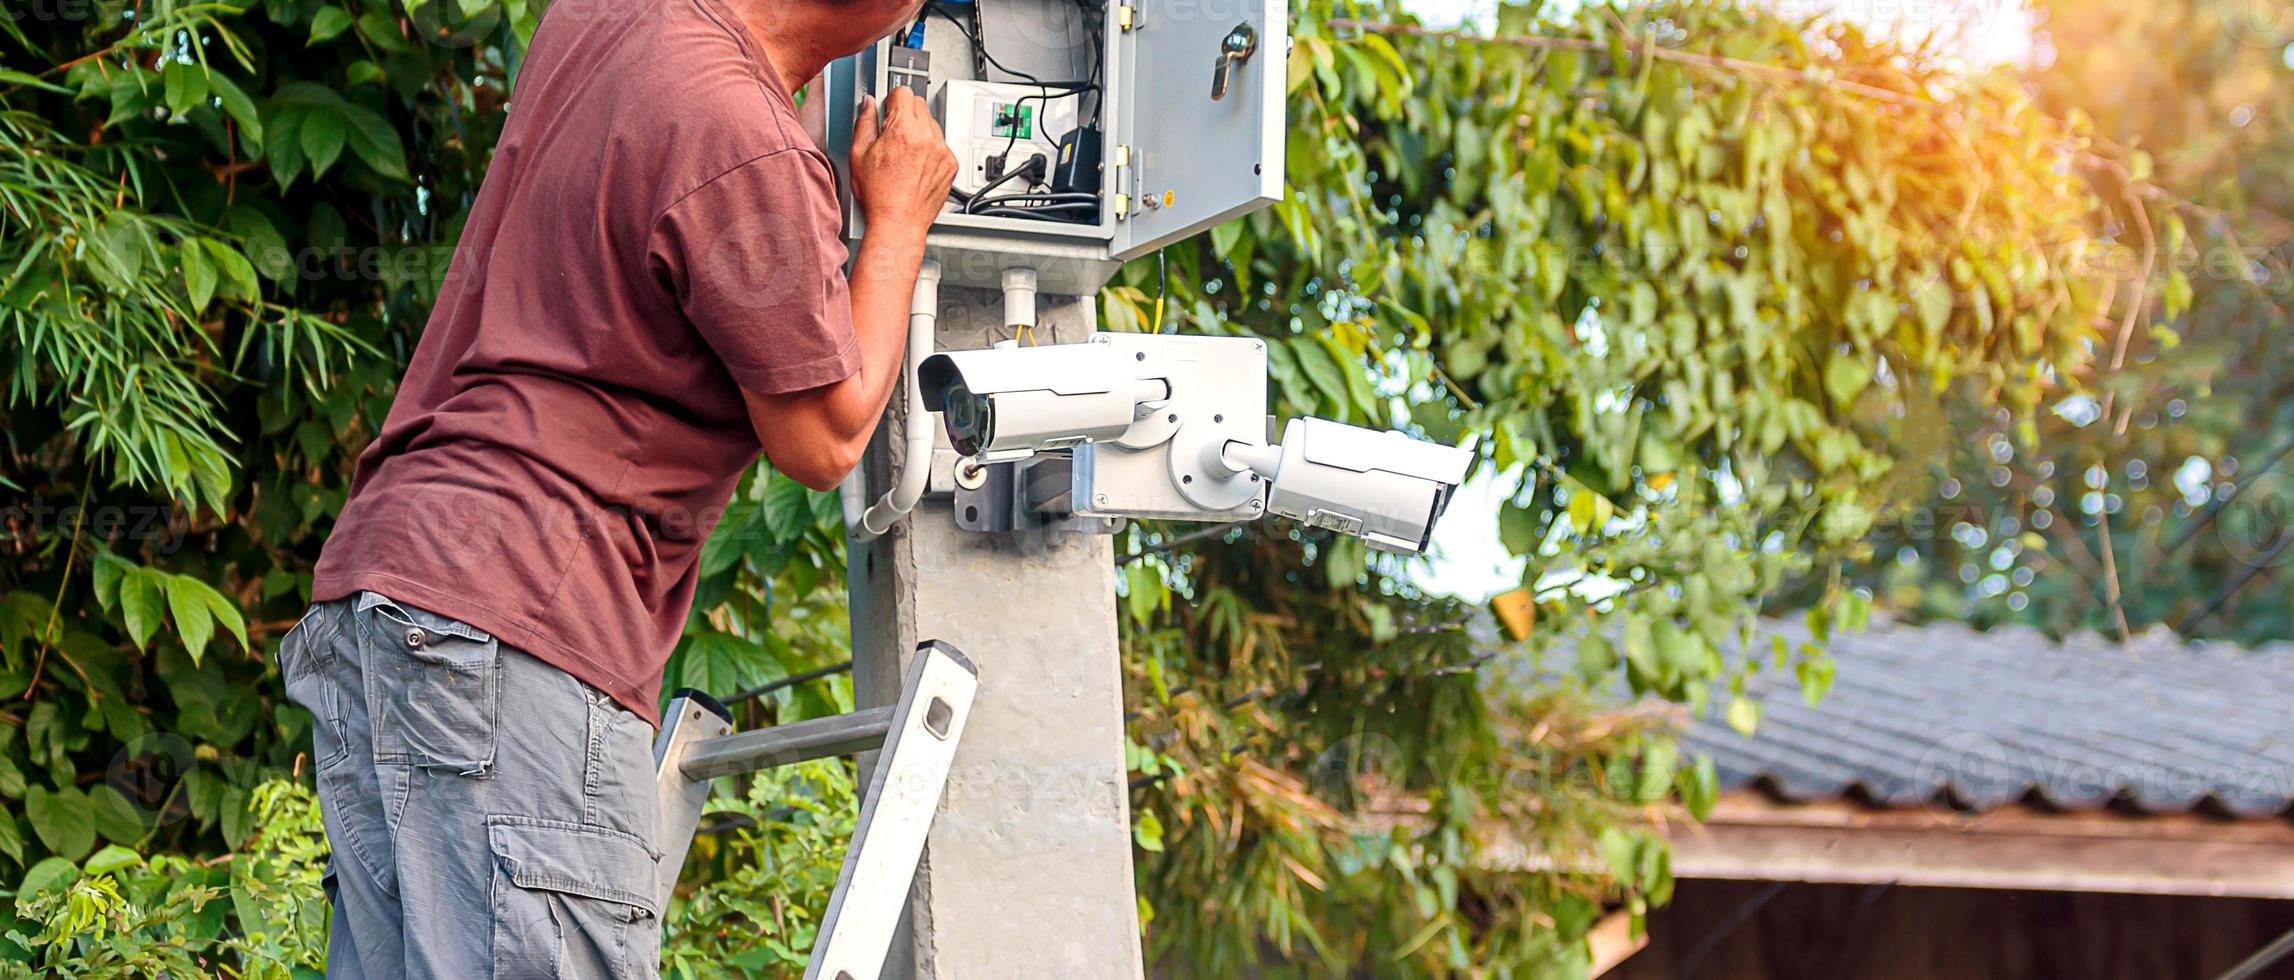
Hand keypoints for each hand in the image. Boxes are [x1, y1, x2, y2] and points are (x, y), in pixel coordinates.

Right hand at [849, 90, 956, 243]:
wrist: (899, 223)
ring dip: (920, 131)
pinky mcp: (951, 164)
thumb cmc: (879, 196)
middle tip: (894, 133)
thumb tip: (868, 104)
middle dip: (906, 113)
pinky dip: (931, 149)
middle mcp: (926, 137)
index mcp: (902, 130)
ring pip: (932, 124)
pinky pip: (942, 144)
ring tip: (905, 153)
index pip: (904, 92)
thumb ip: (864, 123)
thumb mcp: (858, 155)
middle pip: (920, 104)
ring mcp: (942, 151)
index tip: (888, 110)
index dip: (892, 100)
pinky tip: (917, 165)